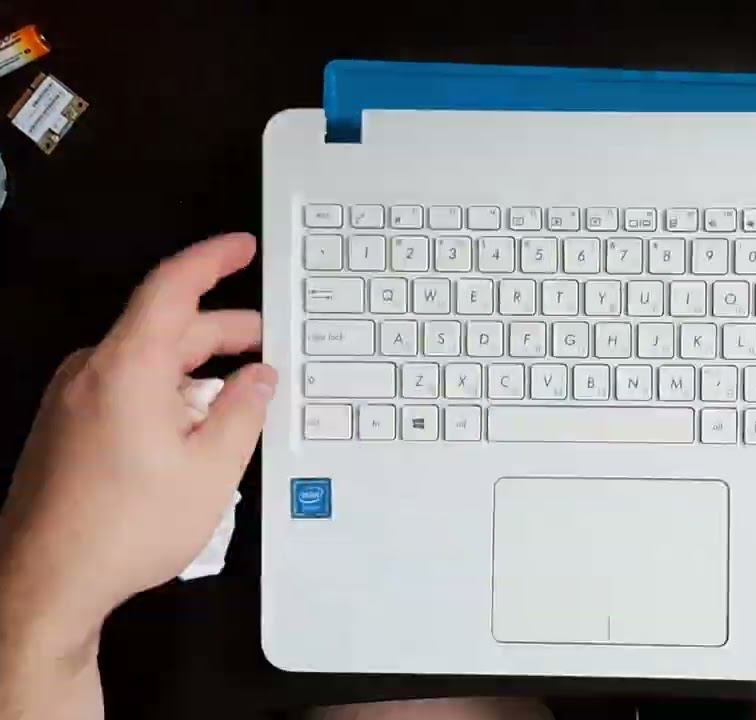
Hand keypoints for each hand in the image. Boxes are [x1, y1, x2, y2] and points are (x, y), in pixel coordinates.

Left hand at [0, 234, 275, 716]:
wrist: (45, 582)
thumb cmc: (127, 527)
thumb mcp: (211, 469)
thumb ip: (243, 412)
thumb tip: (260, 378)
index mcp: (128, 367)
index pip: (172, 286)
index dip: (212, 259)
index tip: (244, 246)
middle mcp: (92, 371)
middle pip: (164, 326)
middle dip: (222, 328)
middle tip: (267, 340)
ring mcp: (72, 399)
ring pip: (145, 360)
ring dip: (196, 367)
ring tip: (241, 393)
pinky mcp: (65, 427)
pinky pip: (124, 387)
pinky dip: (167, 390)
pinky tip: (195, 425)